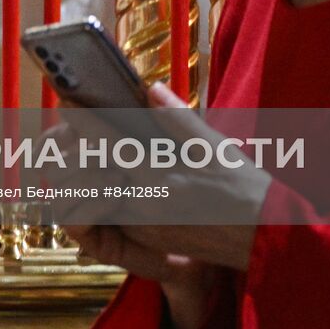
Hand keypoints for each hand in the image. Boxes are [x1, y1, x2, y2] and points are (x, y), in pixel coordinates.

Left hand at [54, 82, 267, 271]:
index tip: (66, 100)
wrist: (263, 238)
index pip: (109, 145)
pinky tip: (107, 174)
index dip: (84, 121)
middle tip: (68, 126)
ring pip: (97, 196)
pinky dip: (103, 192)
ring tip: (82, 148)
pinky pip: (112, 213)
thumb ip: (178, 118)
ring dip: (86, 172)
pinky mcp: (147, 240)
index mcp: (160, 180)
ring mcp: (144, 227)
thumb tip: (151, 88)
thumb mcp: (215, 146)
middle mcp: (145, 207)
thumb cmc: (244, 188)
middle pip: (92, 174)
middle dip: (76, 149)